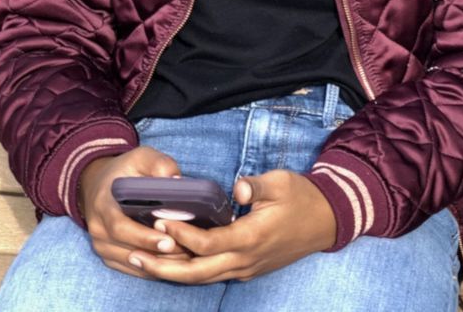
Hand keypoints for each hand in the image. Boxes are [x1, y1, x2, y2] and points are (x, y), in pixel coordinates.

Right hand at [77, 146, 192, 277]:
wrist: (98, 183)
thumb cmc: (125, 170)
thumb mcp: (140, 156)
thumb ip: (158, 164)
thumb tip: (177, 180)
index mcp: (104, 204)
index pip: (121, 227)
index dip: (144, 237)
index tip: (168, 240)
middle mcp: (98, 228)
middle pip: (127, 249)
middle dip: (157, 252)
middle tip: (185, 251)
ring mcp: (101, 245)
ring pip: (131, 262)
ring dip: (158, 263)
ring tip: (186, 257)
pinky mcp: (108, 254)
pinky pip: (130, 268)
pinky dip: (151, 269)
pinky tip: (174, 263)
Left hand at [130, 170, 336, 282]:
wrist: (328, 220)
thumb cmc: (303, 197)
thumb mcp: (281, 182)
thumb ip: (254, 186)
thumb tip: (236, 188)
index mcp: (251, 237)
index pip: (206, 243)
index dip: (180, 233)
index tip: (159, 219)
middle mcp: (245, 260)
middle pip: (195, 273)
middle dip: (162, 267)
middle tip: (134, 257)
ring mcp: (247, 269)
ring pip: (202, 279)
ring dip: (172, 273)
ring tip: (143, 263)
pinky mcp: (248, 269)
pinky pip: (213, 275)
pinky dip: (190, 271)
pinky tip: (173, 261)